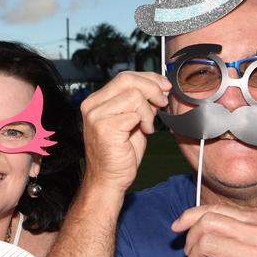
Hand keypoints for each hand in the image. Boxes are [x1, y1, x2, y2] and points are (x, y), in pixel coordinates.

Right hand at [80, 71, 169, 192]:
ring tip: (148, 125)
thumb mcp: (133, 121)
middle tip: (162, 101)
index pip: (124, 77)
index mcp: (97, 100)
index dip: (149, 79)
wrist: (109, 179)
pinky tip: (145, 131)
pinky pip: (134, 113)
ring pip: (133, 95)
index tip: (164, 86)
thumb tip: (159, 88)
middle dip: (152, 88)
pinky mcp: (104, 127)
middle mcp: (92, 105)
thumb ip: (141, 103)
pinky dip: (145, 121)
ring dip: (148, 110)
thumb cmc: (120, 154)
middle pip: (127, 79)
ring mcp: (96, 116)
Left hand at [172, 204, 256, 256]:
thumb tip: (194, 222)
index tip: (176, 227)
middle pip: (207, 223)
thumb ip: (232, 230)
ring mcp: (252, 256)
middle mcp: (256, 234)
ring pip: (205, 244)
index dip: (190, 216)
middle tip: (190, 254)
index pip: (215, 210)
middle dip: (190, 238)